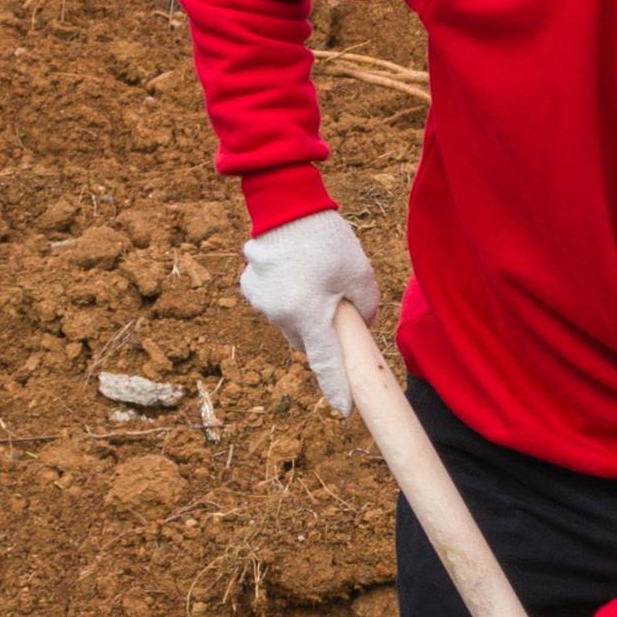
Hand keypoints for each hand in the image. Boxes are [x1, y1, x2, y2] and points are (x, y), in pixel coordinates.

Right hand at [238, 209, 380, 411]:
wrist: (286, 207)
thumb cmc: (328, 240)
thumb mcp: (360, 275)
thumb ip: (365, 308)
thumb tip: (361, 325)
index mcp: (308, 314)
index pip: (326, 362)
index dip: (336, 387)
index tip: (344, 410)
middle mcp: (279, 314)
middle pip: (307, 343)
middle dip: (322, 335)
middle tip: (337, 307)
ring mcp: (260, 302)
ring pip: (290, 324)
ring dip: (304, 315)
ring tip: (316, 281)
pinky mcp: (250, 287)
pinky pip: (275, 305)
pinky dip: (288, 299)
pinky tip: (297, 273)